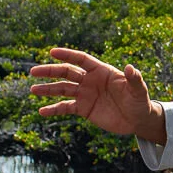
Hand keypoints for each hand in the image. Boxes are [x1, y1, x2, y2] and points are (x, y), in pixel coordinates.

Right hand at [29, 47, 167, 143]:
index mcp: (101, 71)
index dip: (67, 55)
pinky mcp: (84, 109)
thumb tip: (130, 67)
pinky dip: (53, 109)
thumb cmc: (140, 101)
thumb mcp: (138, 91)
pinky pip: (65, 107)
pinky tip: (42, 111)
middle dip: (50, 71)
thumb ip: (134, 79)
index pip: (81, 59)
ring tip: (33, 89)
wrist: (138, 120)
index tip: (52, 52)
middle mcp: (90, 81)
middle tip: (33, 71)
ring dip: (47, 89)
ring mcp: (85, 94)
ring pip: (62, 89)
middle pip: (67, 72)